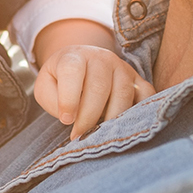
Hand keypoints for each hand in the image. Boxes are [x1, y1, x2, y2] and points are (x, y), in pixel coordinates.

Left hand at [34, 44, 153, 140]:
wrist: (81, 63)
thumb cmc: (60, 80)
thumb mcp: (45, 86)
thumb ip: (50, 98)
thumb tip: (69, 116)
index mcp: (74, 56)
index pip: (72, 71)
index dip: (69, 98)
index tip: (66, 120)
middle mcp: (101, 58)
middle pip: (99, 87)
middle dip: (88, 117)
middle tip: (79, 136)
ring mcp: (123, 68)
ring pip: (123, 94)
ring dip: (110, 120)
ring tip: (97, 135)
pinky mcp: (138, 80)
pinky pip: (146, 96)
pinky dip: (138, 113)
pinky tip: (124, 126)